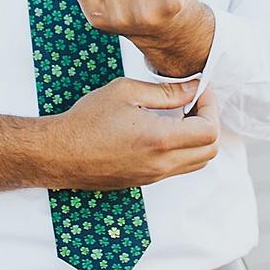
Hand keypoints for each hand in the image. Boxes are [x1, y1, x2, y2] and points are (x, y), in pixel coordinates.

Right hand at [50, 76, 220, 189]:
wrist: (59, 153)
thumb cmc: (86, 121)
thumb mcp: (126, 92)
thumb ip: (166, 91)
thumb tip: (192, 87)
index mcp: (160, 140)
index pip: (209, 130)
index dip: (210, 106)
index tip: (199, 91)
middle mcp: (162, 164)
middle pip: (210, 150)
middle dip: (208, 123)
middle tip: (193, 102)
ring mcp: (154, 176)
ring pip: (197, 162)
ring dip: (197, 139)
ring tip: (179, 115)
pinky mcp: (145, 181)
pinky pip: (177, 168)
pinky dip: (182, 149)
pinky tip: (163, 130)